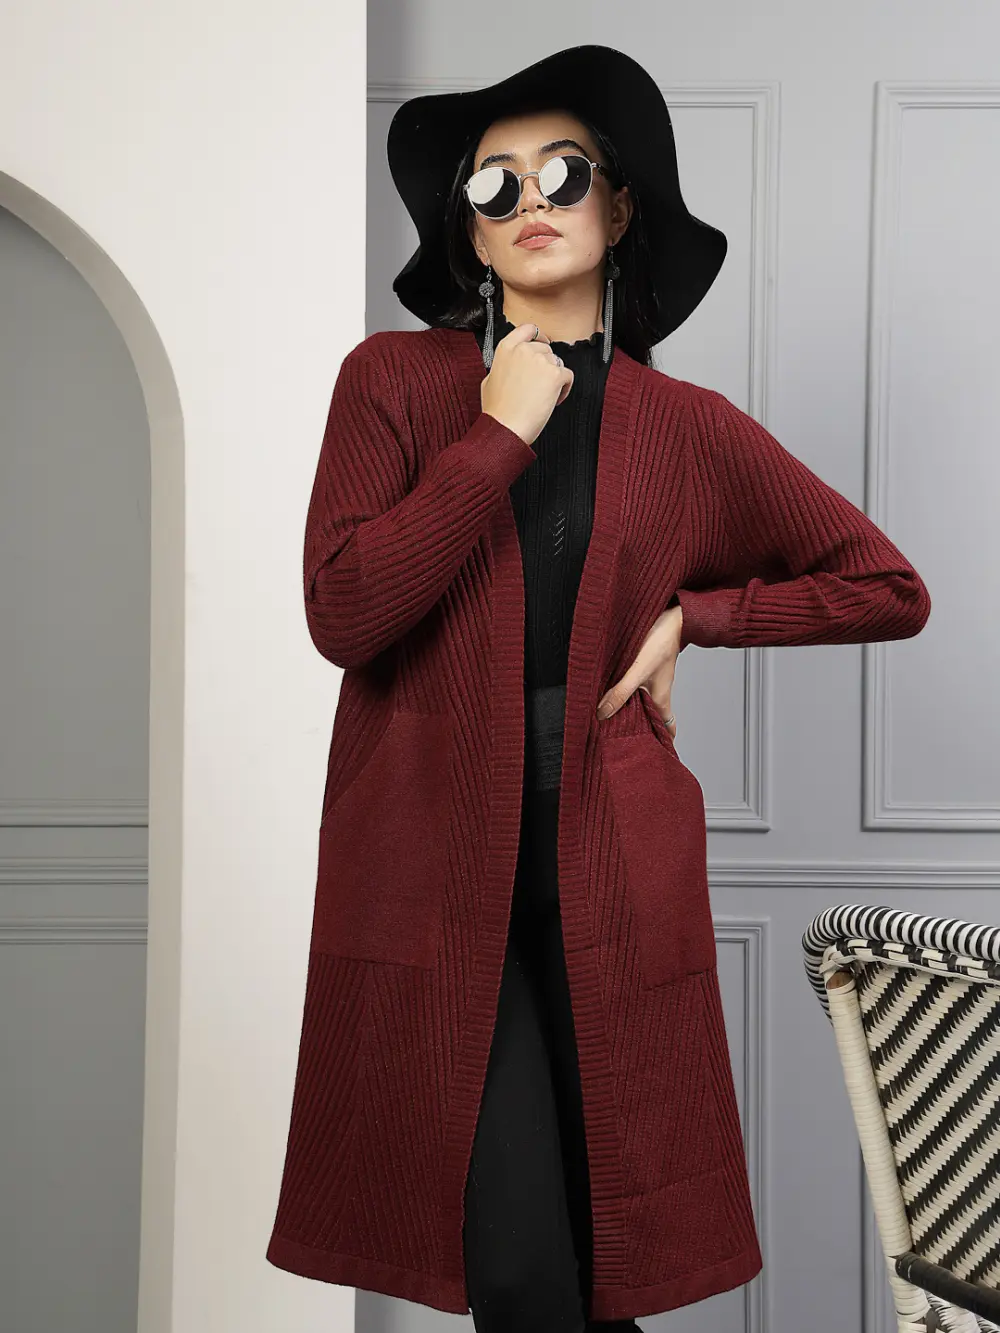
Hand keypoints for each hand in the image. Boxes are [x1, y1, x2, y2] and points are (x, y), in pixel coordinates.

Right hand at [480, 322, 574, 445]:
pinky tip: (553, 400)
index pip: (528, 329)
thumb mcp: (489, 381)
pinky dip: (564, 388)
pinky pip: (568, 376)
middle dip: (546, 366)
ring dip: (554, 378)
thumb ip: (502, 367)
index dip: (539, 336)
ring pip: (557, 363)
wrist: (506, 427)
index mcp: (506, 348)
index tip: (543, 343)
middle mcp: (523, 350)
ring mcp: (540, 361)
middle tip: (539, 385)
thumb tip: (509, 367)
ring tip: (545, 396)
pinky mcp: (554, 375)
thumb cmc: (497, 411)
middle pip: (545, 350)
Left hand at [595, 602, 682, 737]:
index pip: (667, 728)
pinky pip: (634, 684)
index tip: (651, 754)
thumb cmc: (660, 641)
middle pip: (652, 717)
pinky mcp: (645, 665)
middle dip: (639, 729)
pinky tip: (609, 688)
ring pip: (641, 700)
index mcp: (661, 699)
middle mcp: (658, 691)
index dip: (662, 742)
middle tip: (619, 739)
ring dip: (628, 708)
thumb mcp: (637, 671)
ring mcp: (652, 678)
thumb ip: (620, 692)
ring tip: (608, 717)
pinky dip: (624, 690)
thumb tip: (601, 714)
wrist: (671, 613)